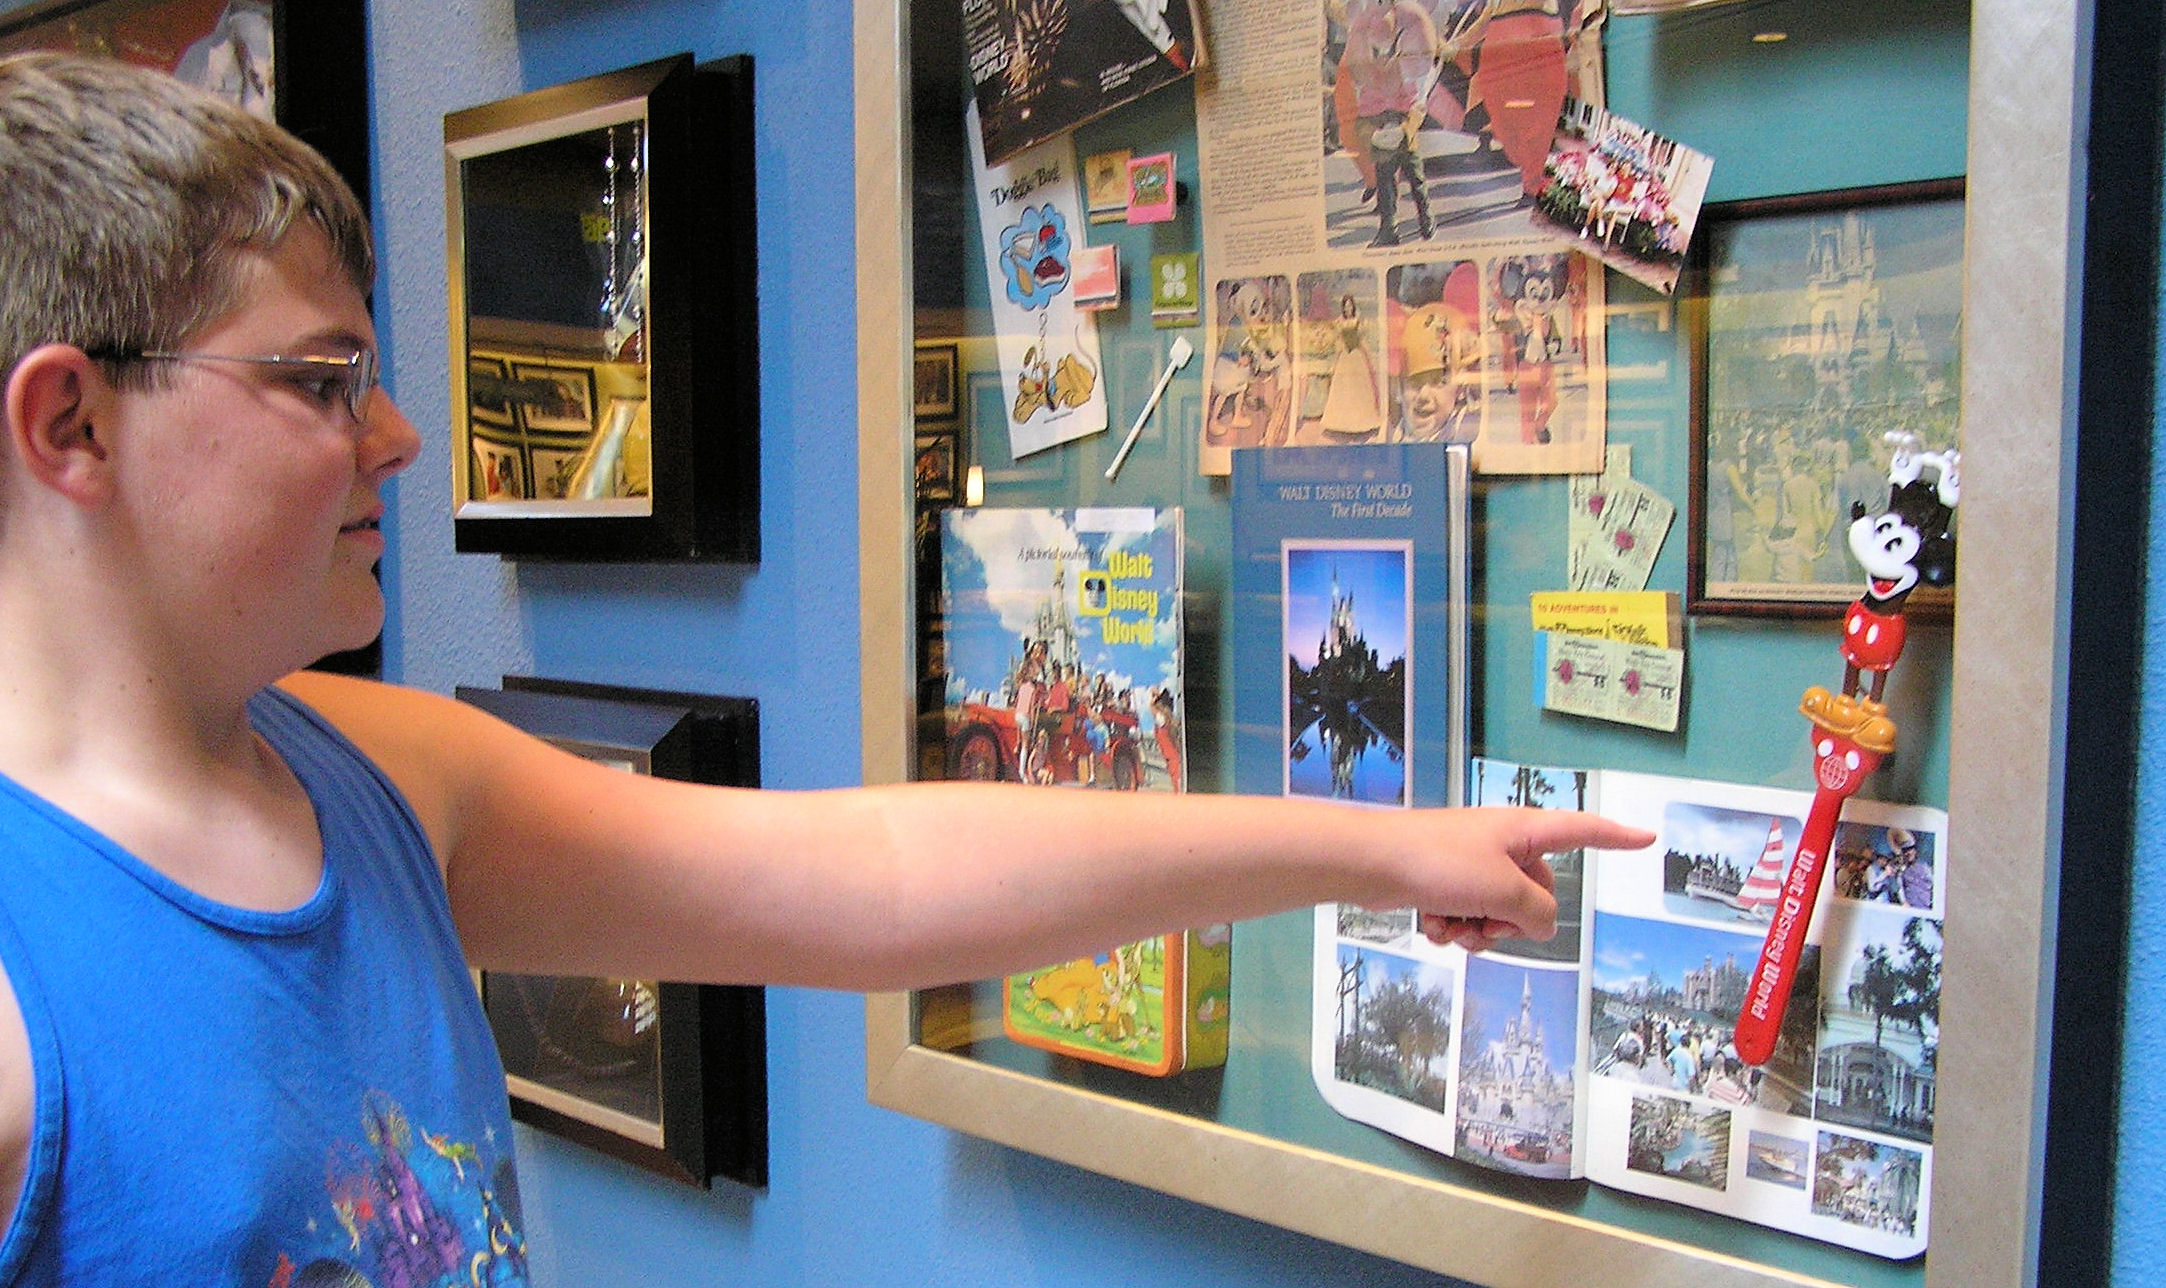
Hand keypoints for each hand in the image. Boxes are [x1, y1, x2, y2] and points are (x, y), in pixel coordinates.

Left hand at [1404, 807, 1653, 950]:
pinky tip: (1432, 924)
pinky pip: (1467, 917)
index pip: (1582, 831)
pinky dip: (1452, 927)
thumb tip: (1541, 924)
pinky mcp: (1445, 884)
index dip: (1616, 836)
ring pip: (1498, 913)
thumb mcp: (1503, 889)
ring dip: (1478, 930)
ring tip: (1453, 925)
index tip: (1647, 836)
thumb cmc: (1438, 862)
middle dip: (1514, 920)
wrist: (1372, 863)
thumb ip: (1537, 911)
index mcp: (1524, 831)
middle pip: (1536, 894)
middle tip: (1486, 922)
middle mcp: (1502, 844)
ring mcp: (1472, 865)